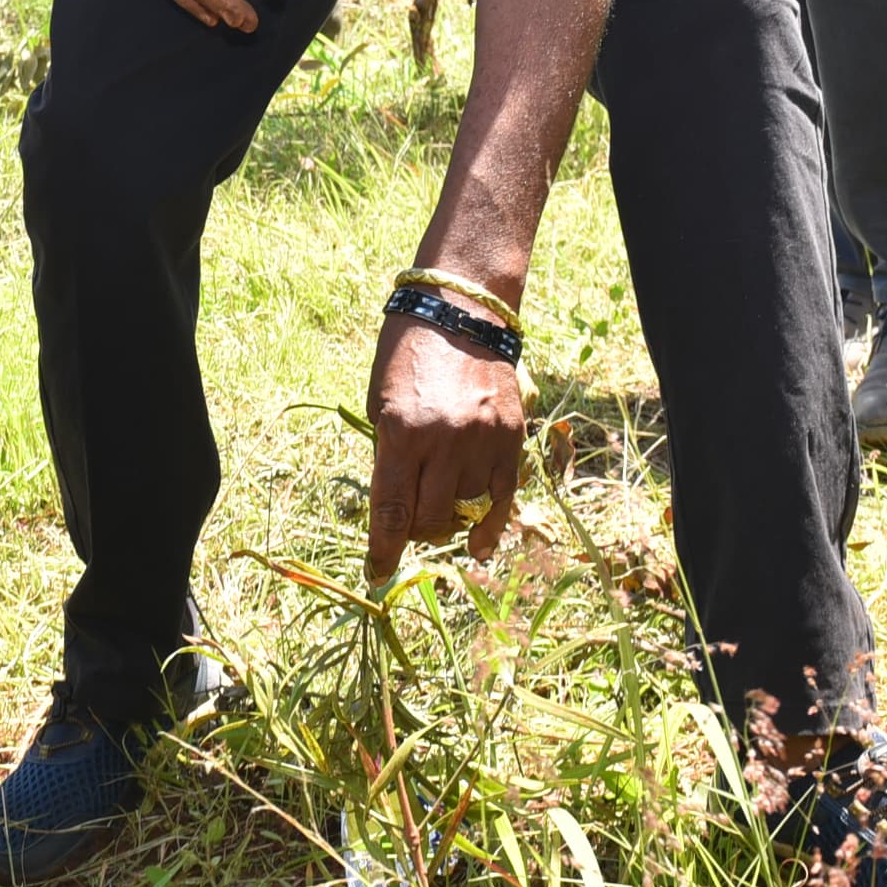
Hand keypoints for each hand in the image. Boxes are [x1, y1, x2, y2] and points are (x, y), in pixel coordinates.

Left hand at [363, 314, 523, 586]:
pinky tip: (479, 546)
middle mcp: (443, 443)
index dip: (383, 550)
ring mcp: (482, 442)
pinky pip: (503, 498)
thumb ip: (389, 454)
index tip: (376, 573)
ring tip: (439, 507)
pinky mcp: (510, 438)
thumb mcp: (380, 403)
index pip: (392, 510)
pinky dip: (490, 527)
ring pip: (465, 508)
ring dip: (449, 518)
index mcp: (401, 433)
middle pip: (430, 518)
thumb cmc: (408, 355)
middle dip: (416, 534)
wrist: (460, 313)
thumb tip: (396, 506)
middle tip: (410, 529)